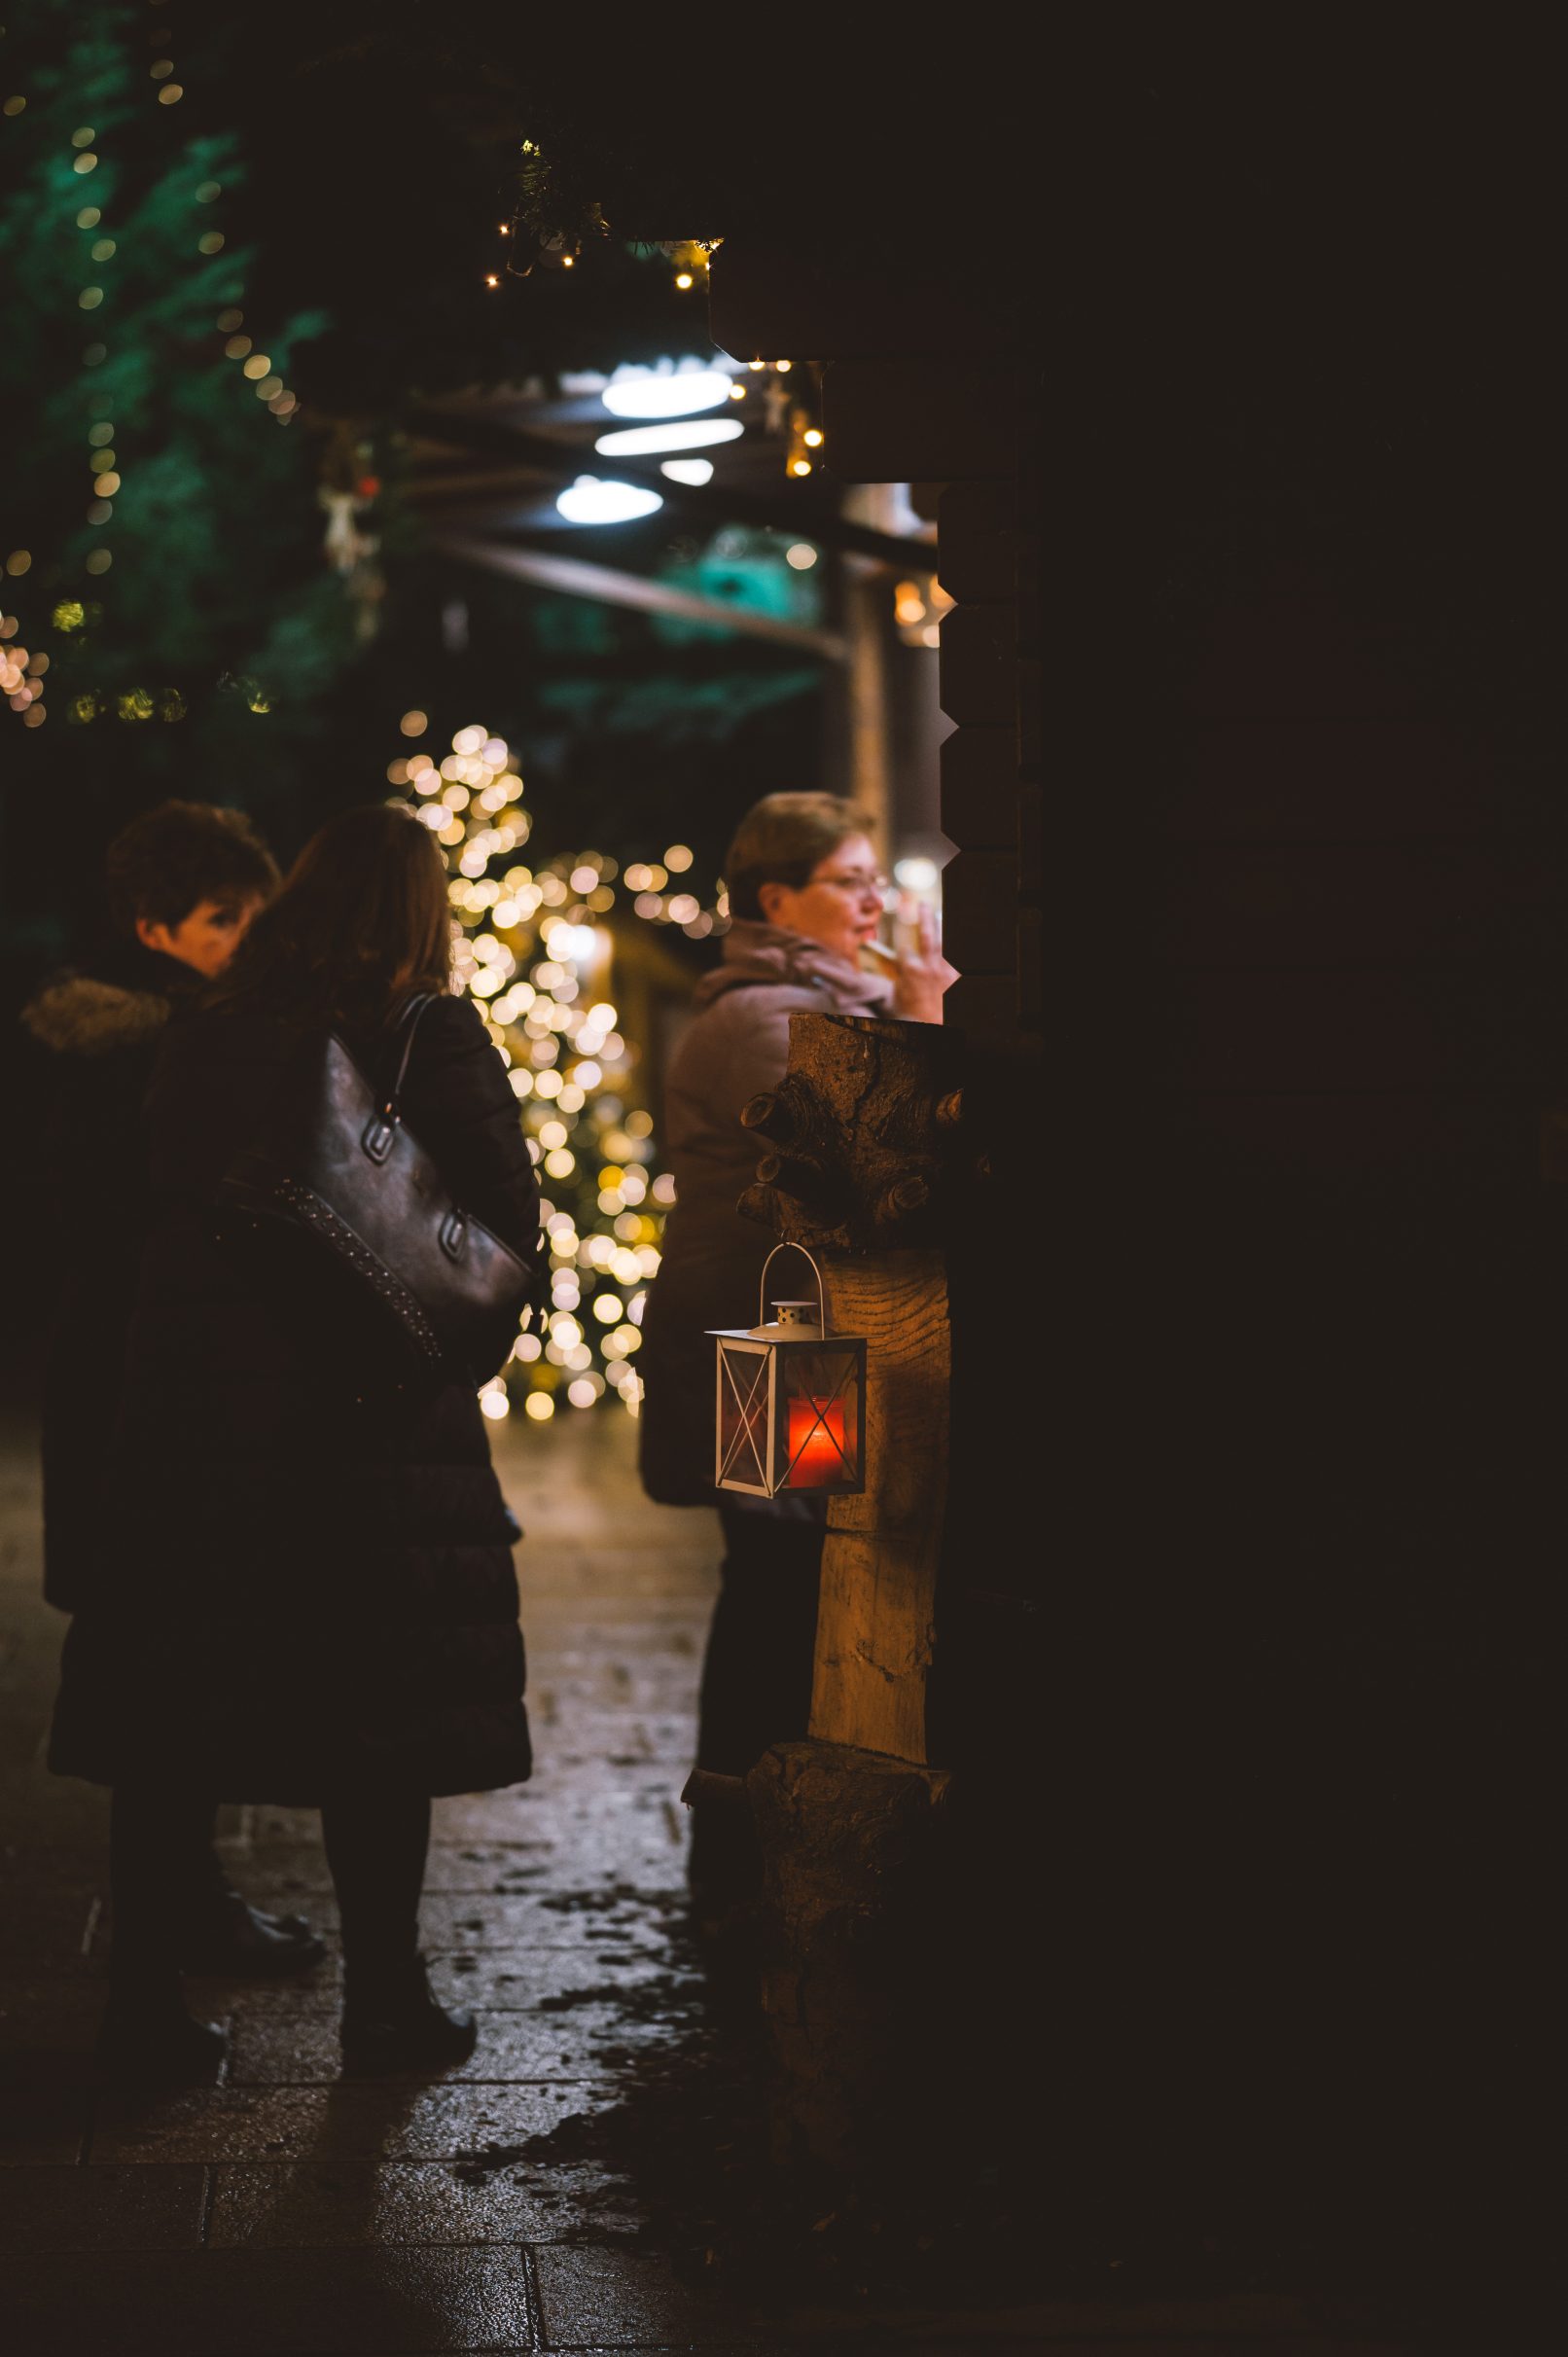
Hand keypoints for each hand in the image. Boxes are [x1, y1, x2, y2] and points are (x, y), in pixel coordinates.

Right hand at [890, 900, 956, 1023]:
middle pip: (926, 934)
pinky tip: (951, 942)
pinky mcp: (957, 977)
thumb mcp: (897, 997)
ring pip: (943, 942)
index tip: (903, 947)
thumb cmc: (911, 1016)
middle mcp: (929, 966)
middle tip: (923, 905)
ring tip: (939, 915)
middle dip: (924, 916)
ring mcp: (945, 970)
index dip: (902, 948)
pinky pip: (956, 958)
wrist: (932, 1027)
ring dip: (941, 927)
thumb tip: (900, 969)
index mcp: (910, 970)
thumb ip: (898, 979)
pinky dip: (953, 949)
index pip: (904, 948)